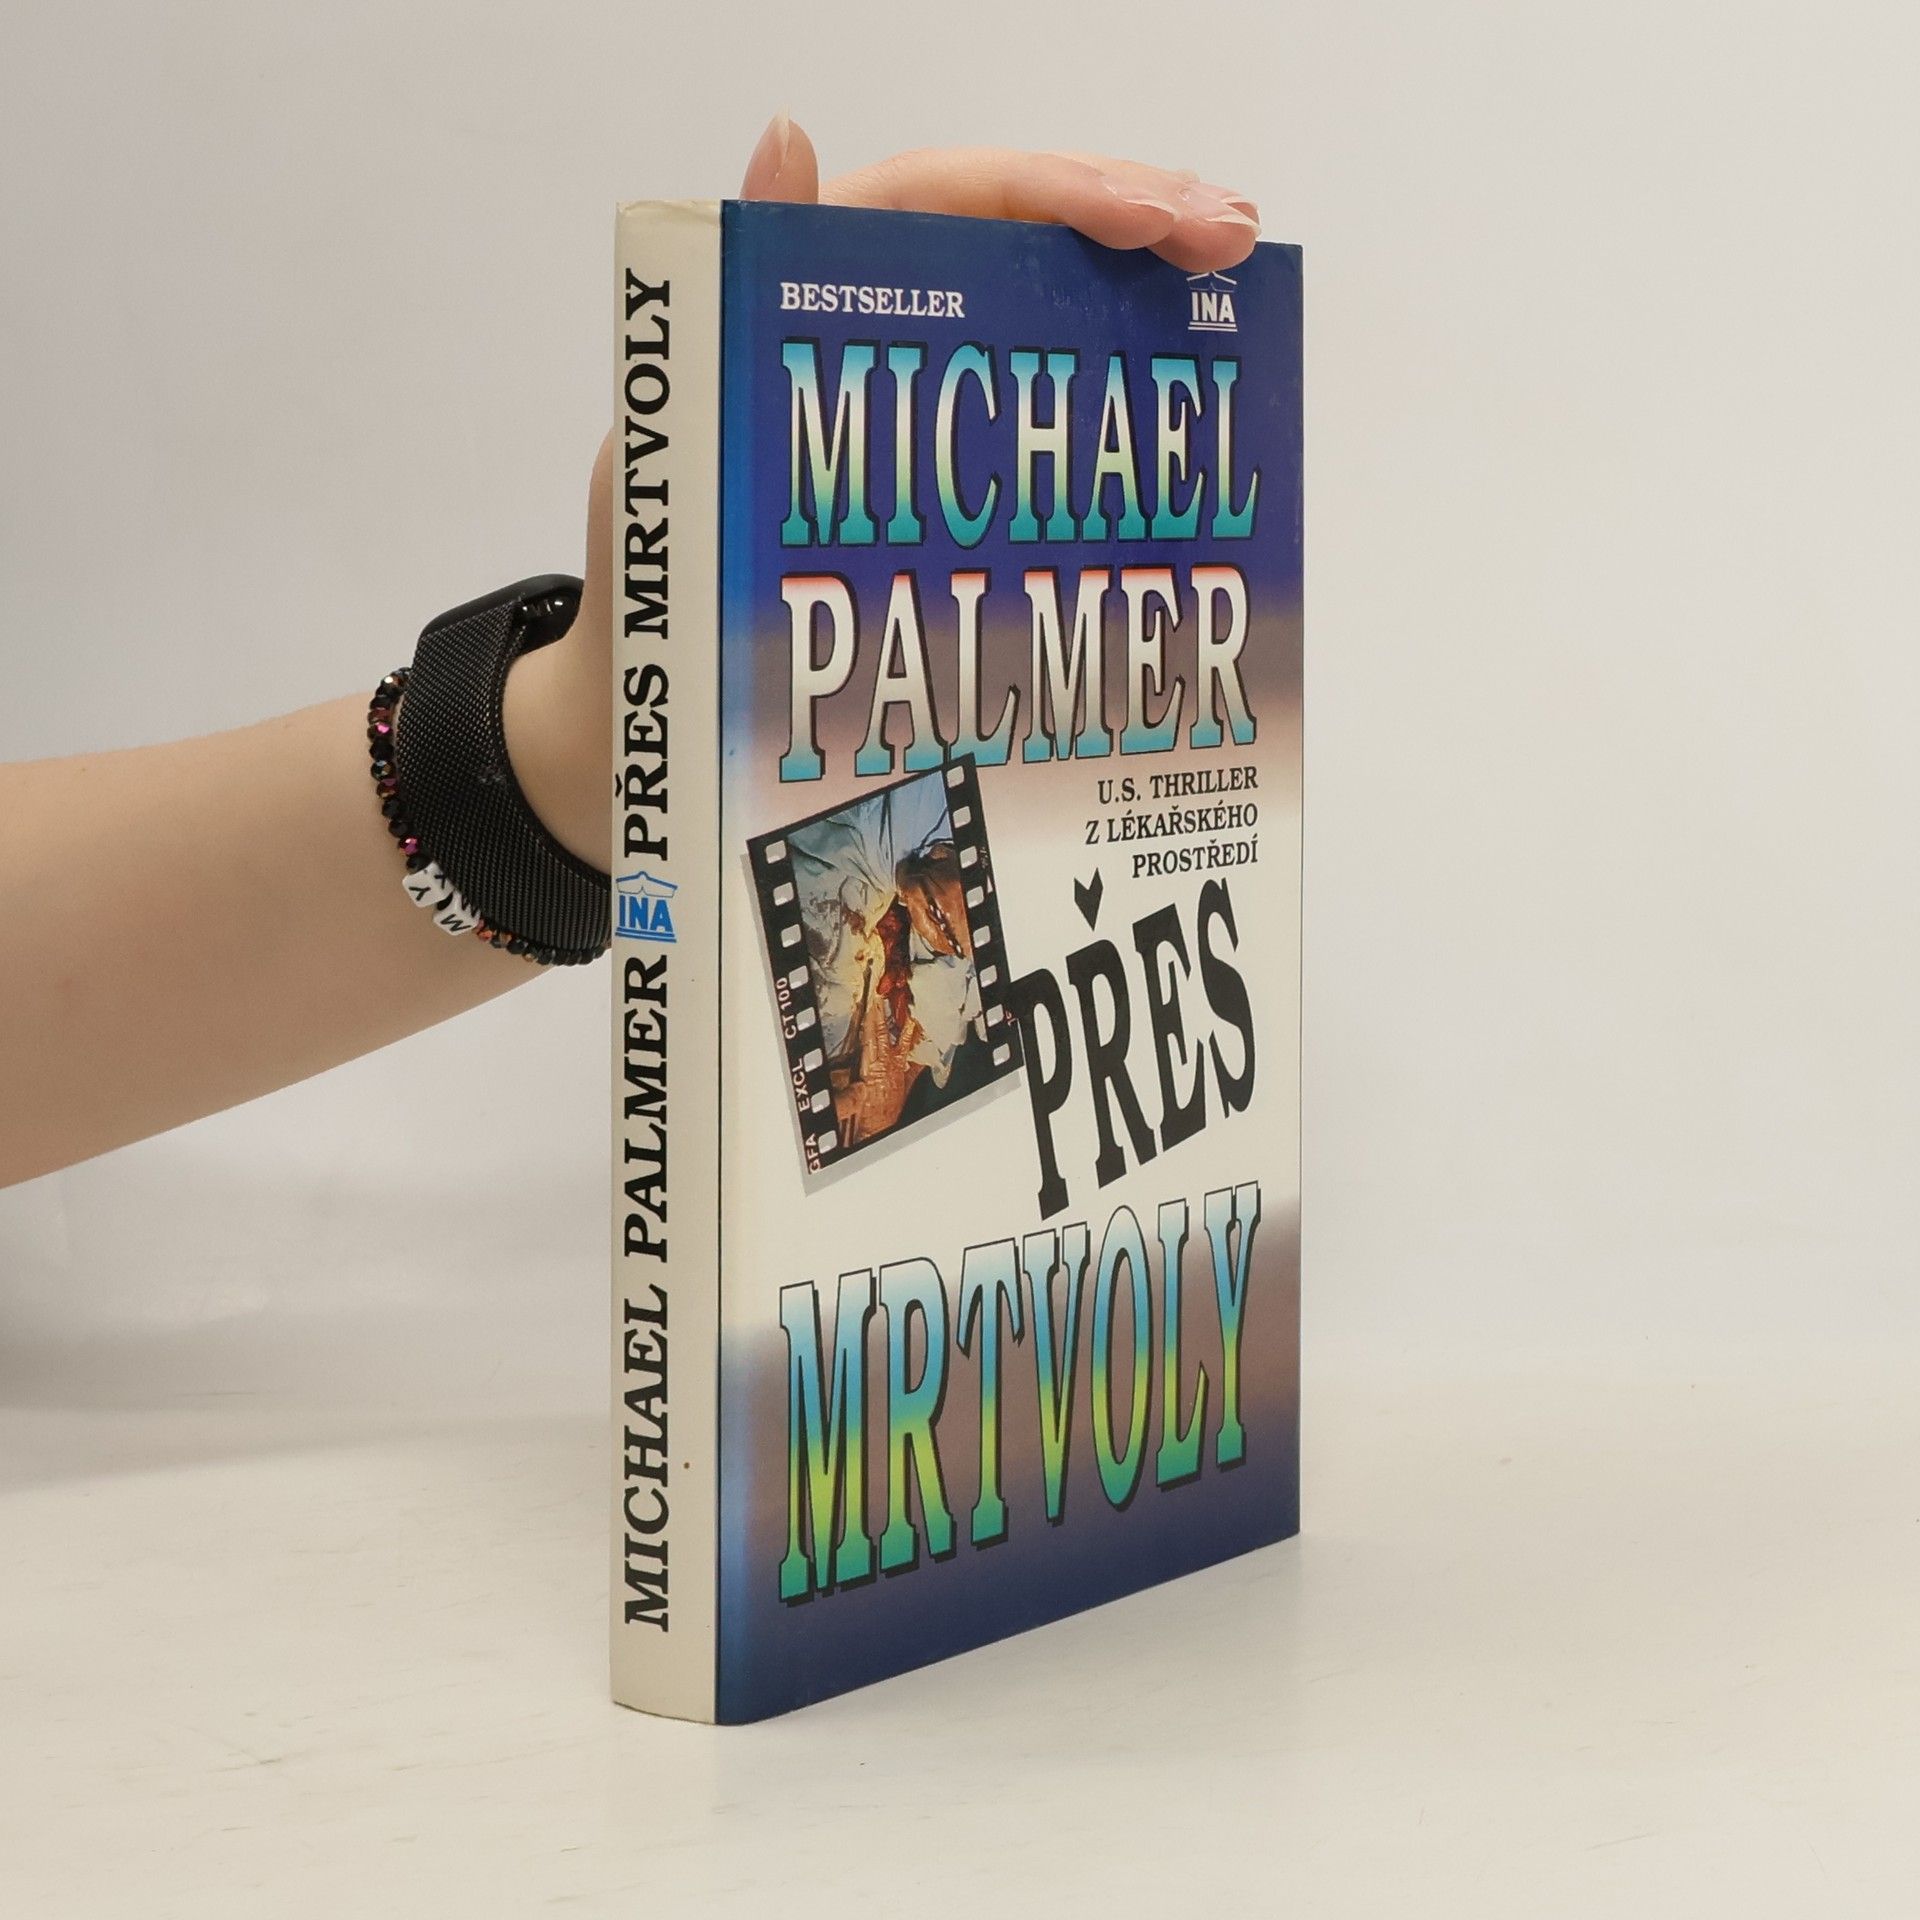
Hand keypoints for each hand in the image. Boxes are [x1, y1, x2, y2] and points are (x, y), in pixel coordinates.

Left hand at [507, 116, 1264, 867]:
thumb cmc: (652, 593)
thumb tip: (787, 137)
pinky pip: (1037, 428)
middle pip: (1016, 240)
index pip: (949, 201)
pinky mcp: (942, 491)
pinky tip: (1183, 405)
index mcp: (799, 300)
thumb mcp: (679, 440)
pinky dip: (1113, 412)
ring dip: (1140, 296)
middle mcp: (869, 341)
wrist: (663, 726)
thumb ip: (726, 294)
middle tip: (1233, 236)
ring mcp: (916, 418)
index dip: (1062, 192)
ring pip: (1041, 322)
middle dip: (1132, 223)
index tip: (1158, 220)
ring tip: (1231, 284)